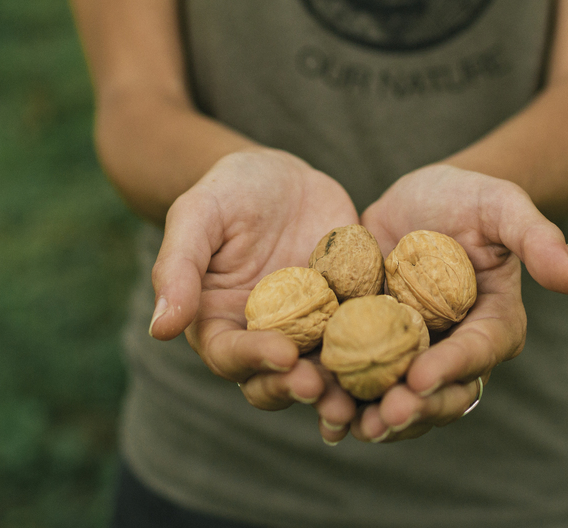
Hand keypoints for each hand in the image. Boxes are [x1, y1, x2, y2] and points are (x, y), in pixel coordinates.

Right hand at [146, 149, 360, 439]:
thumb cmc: (228, 190)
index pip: (231, 356)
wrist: (281, 174)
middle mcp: (265, 337)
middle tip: (325, 387)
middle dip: (301, 387)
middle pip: (278, 379)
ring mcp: (311, 330)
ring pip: (325, 372)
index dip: (255, 361)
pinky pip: (366, 339)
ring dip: (343, 389)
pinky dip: (382, 353)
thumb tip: (161, 328)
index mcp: (220, 323)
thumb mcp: (198, 214)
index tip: (282, 355)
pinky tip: (405, 357)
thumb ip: (178, 268)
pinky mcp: (350, 313)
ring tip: (367, 393)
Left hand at [353, 164, 567, 442]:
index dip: (452, 369)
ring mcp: (411, 354)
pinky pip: (358, 380)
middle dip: (412, 410)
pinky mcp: (371, 346)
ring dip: (371, 415)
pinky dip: (338, 395)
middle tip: (382, 417)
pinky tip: (315, 402)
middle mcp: (454, 350)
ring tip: (342, 420)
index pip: (477, 353)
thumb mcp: (502, 205)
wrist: (418, 197)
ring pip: (397, 398)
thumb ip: (538, 238)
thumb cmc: (468, 197)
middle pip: (439, 394)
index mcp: (493, 324)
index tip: (422, 377)